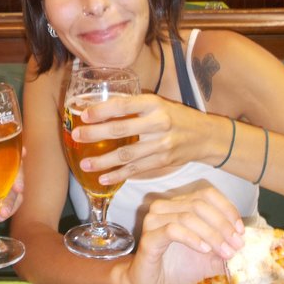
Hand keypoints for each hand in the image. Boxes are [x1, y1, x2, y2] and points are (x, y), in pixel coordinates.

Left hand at [0, 155, 24, 251]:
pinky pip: (15, 202)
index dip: (12, 149)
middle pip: (14, 169)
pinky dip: (11, 208)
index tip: (22, 151)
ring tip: (2, 212)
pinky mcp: (3, 203)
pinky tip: (1, 216)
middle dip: (19, 177)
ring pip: (16, 188)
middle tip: (18, 188)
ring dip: (13, 199)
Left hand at [72, 94, 203, 184]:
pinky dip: (118, 175)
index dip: (102, 110)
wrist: (206, 136)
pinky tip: (103, 179)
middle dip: (95, 134)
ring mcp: (161, 144)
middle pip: (121, 130)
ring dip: (103, 161)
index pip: (123, 106)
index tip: (84, 114)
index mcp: (154, 104)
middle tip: (76, 136)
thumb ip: (135, 106)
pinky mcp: (163, 161)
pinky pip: (136, 170)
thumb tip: (101, 109)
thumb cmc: (176, 116)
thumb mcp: (158, 103)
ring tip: (85, 164)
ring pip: (126, 155)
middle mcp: (158, 123)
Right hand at [118, 185, 244, 283]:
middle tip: (236, 245)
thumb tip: (246, 243)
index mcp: (179, 205)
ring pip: (188, 216)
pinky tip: (205, 250)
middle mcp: (165, 207)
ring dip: (212, 235)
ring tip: (225, 252)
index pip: (206, 194)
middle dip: (222, 225)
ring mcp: (154, 220)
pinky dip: (193, 239)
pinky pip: (173, 230)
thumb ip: (225, 248)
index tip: (241, 230)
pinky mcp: (149, 237)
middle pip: (199, 204)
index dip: (227, 209)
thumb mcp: (208, 258)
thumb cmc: (177, 267)